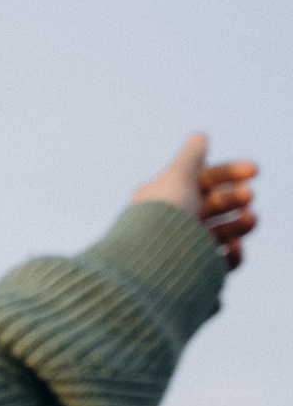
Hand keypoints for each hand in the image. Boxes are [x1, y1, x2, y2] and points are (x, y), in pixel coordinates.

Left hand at [134, 132, 258, 270]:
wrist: (150, 263)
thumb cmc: (164, 215)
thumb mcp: (178, 178)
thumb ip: (191, 157)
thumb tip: (200, 135)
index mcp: (167, 197)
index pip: (203, 180)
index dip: (229, 173)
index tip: (254, 170)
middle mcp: (175, 221)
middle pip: (215, 205)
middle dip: (235, 198)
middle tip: (248, 196)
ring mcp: (186, 245)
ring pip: (223, 231)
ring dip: (241, 223)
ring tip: (251, 218)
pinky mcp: (195, 270)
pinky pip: (222, 261)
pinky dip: (232, 254)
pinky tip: (233, 247)